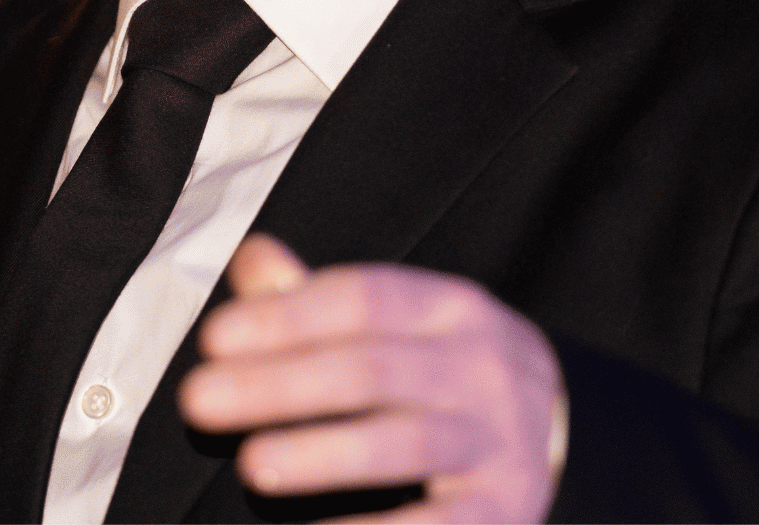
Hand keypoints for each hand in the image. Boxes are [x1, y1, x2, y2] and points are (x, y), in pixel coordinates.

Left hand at [178, 234, 565, 522]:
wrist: (559, 430)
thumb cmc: (437, 368)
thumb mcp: (395, 320)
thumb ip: (313, 296)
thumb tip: (250, 260)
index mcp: (447, 308)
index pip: (361, 300)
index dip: (286, 316)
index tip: (213, 338)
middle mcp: (480, 367)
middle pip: (371, 370)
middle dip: (279, 385)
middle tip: (198, 400)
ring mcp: (499, 441)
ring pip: (403, 444)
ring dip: (323, 455)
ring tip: (253, 466)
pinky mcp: (505, 509)